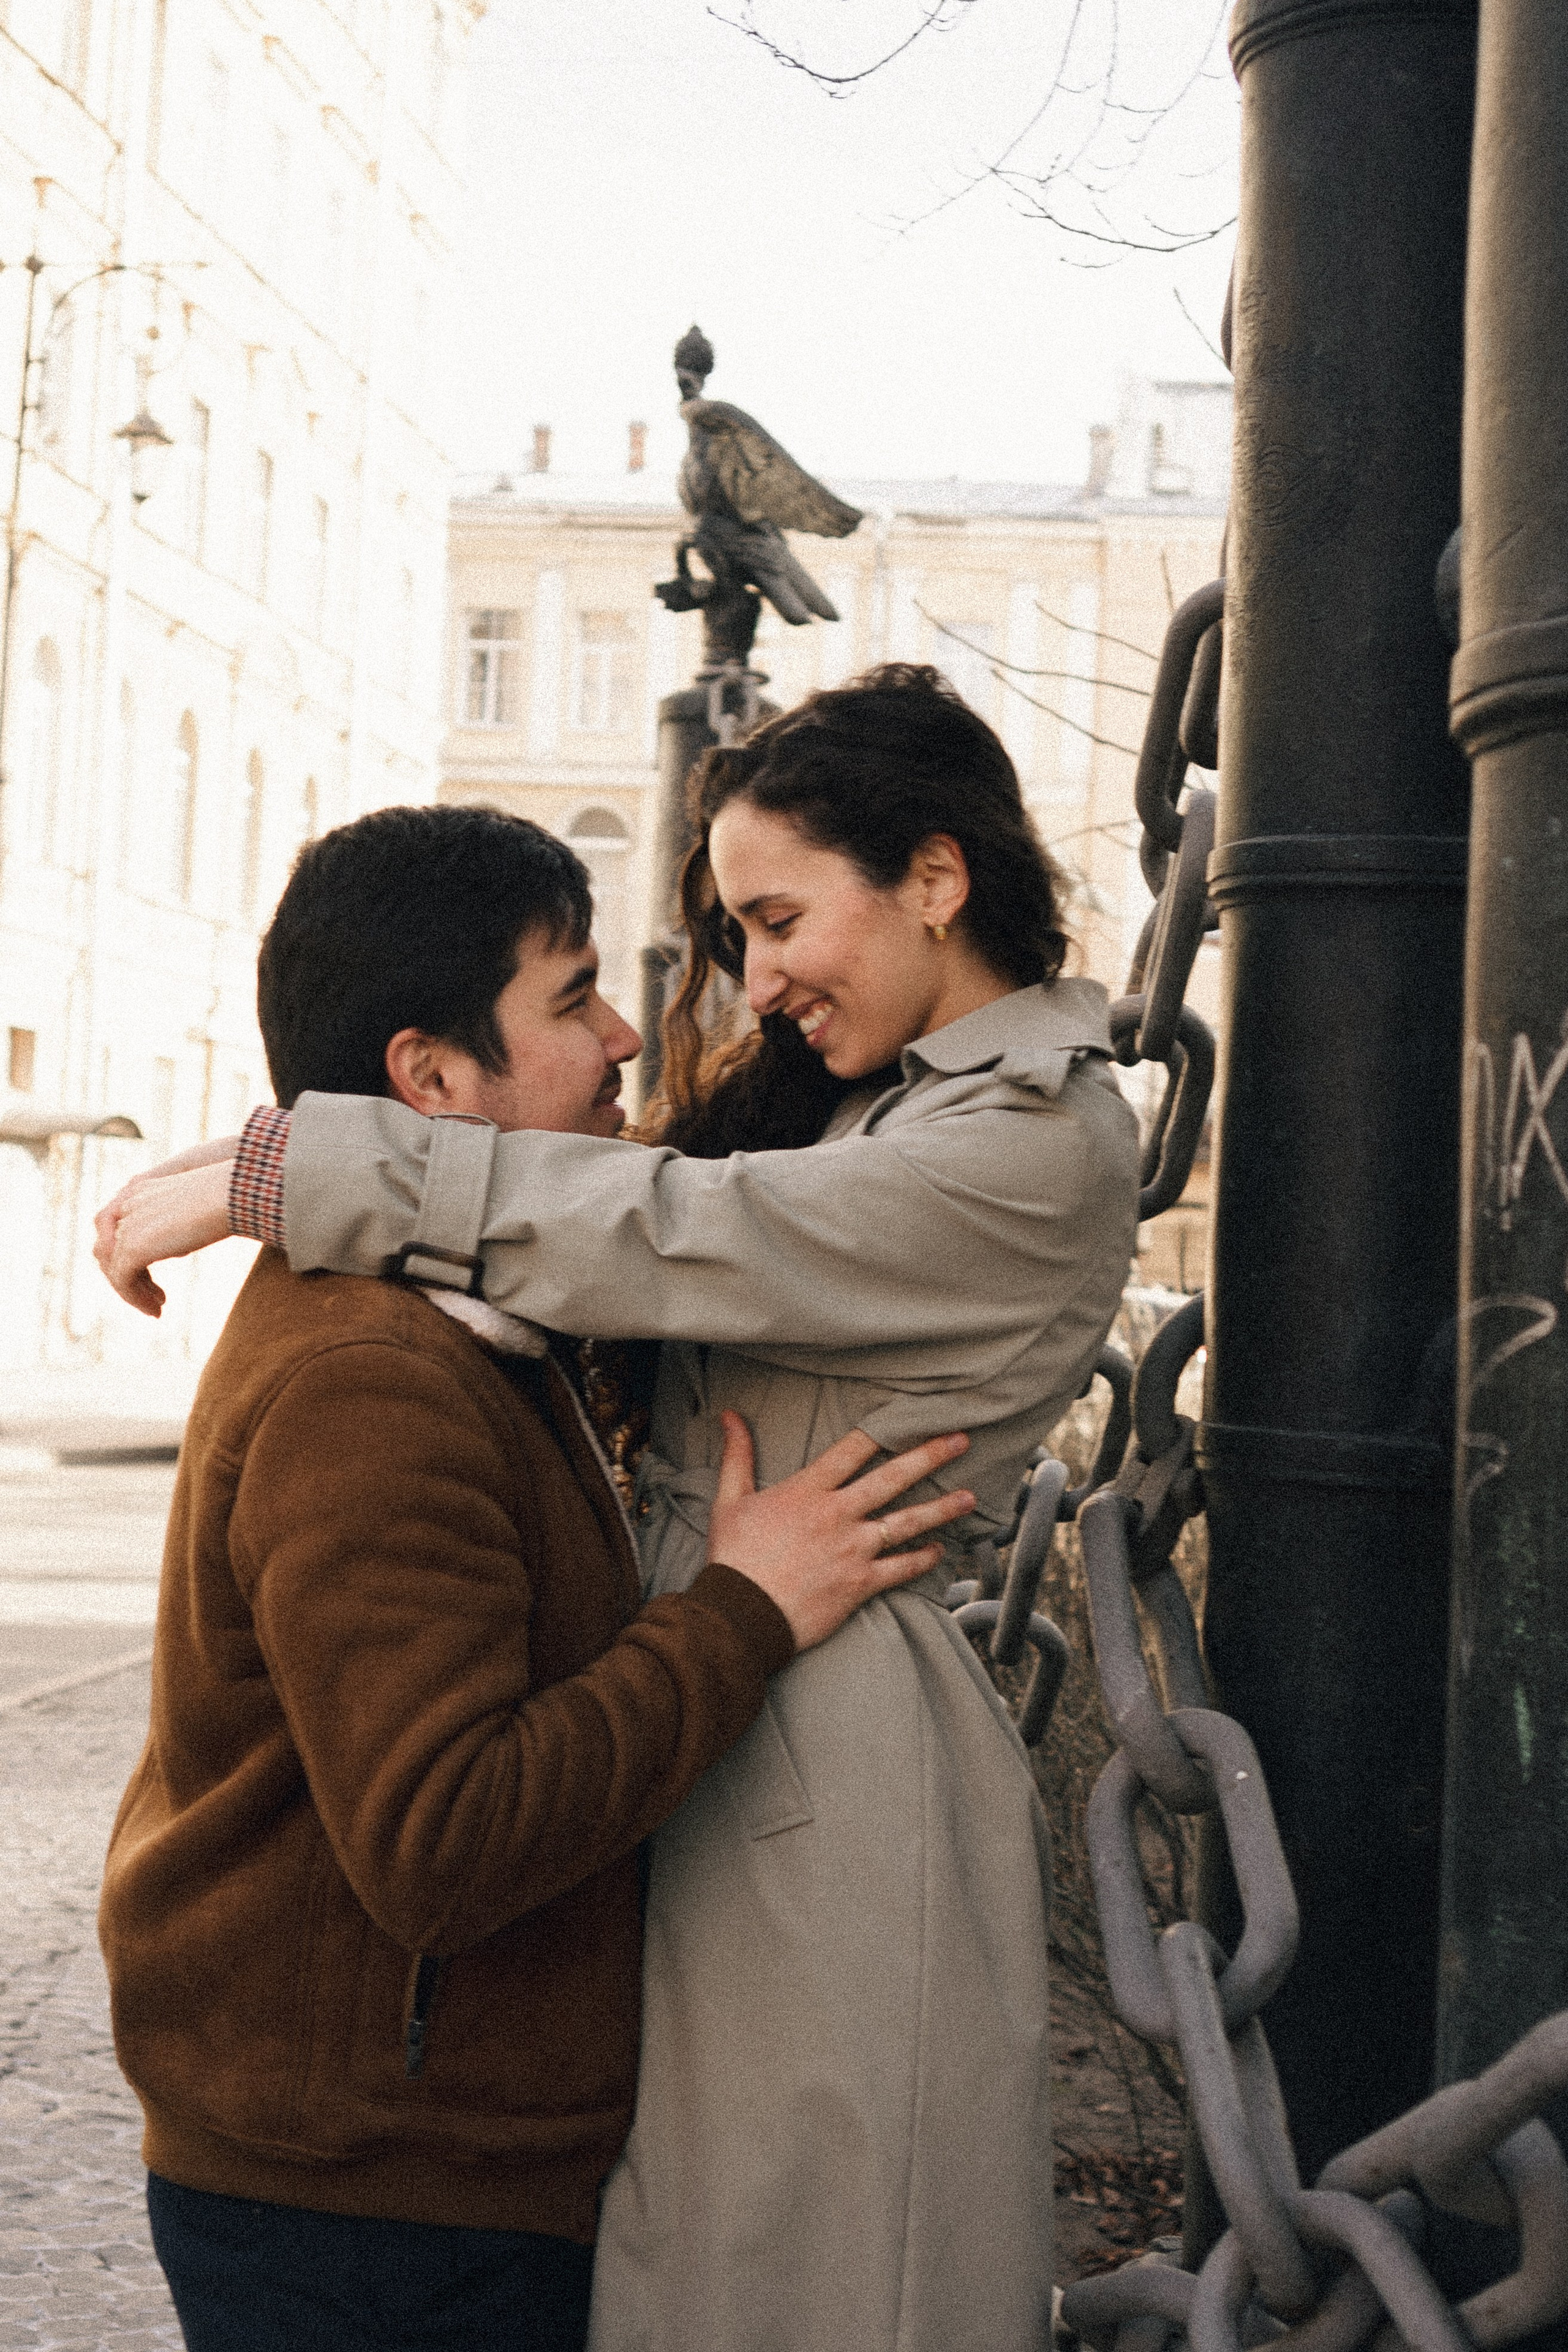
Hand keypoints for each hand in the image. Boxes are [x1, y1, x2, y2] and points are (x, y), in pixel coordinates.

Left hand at [94, 1160, 234, 1316]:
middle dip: (126, 1277)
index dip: (130, 1258)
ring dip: (132, 1292)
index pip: (117, 1231)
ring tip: (156, 1309)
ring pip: (114, 1268)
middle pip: (108, 1250)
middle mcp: (126, 1205)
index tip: (153, 1280)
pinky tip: (157, 1310)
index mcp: (139, 1191)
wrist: (232, 1196)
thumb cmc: (226, 1201)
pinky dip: (135, 1298)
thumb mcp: (191, 1212)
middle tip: (154, 1297)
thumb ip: (172, 1225)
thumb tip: (174, 1248)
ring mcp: (127, 1225)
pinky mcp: (132, 1246)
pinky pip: (122, 1280)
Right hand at [707, 1411, 972, 1653]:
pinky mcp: (860, 1582)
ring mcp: (853, 1548)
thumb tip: (729, 1415)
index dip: (884, 1430)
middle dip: (930, 1456)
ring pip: (907, 1522)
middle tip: (961, 1440)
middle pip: (893, 1477)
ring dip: (942, 1508)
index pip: (853, 1449)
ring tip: (970, 1498)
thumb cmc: (734, 1557)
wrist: (741, 1614)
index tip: (912, 1414)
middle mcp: (837, 1513)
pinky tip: (940, 1552)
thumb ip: (738, 1455)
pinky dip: (923, 1559)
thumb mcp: (730, 1499)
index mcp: (808, 1490)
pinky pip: (901, 1568)